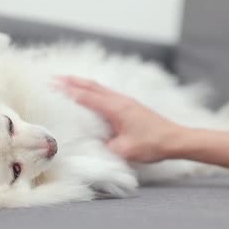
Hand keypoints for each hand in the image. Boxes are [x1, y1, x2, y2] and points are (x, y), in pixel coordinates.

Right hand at [54, 76, 182, 162]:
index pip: (87, 97)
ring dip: (81, 83)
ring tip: (66, 80)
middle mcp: (120, 100)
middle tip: (54, 78)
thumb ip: (105, 145)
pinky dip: (92, 89)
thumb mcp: (125, 150)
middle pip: (91, 86)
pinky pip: (106, 92)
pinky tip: (89, 92)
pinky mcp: (129, 104)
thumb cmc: (152, 144)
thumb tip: (91, 142)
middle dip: (71, 81)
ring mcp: (125, 101)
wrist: (175, 139)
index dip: (69, 91)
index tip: (53, 85)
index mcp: (116, 108)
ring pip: (99, 87)